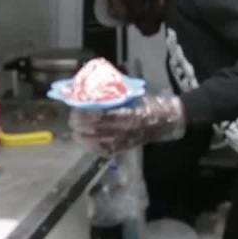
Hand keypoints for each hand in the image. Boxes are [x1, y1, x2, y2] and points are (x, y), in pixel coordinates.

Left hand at [71, 94, 185, 155]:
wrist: (165, 119)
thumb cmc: (148, 103)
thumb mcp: (133, 94)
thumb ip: (115, 93)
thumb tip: (94, 87)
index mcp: (128, 114)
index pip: (101, 116)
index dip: (85, 114)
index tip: (77, 108)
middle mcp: (125, 130)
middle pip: (95, 130)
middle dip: (80, 126)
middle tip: (72, 119)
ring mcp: (124, 141)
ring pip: (97, 143)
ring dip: (83, 137)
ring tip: (76, 131)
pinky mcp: (124, 148)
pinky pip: (104, 151)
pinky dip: (92, 147)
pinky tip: (85, 141)